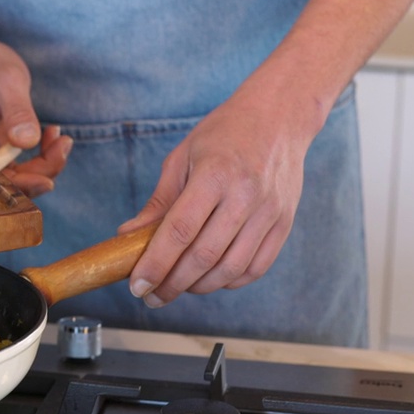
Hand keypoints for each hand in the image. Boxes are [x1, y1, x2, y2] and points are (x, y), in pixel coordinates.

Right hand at [0, 33, 70, 196]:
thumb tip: (27, 142)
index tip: (49, 180)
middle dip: (42, 171)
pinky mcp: (0, 146)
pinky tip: (52, 135)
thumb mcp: (6, 80)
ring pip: (19, 175)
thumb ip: (17, 111)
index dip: (21, 183)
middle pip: (9, 181)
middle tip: (64, 144)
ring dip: (46, 163)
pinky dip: (43, 154)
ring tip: (62, 138)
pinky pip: (22, 163)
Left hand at [118, 91, 312, 306]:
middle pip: (204, 255)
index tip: (137, 286)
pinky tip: (208, 278)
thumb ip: (158, 202)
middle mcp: (246, 195)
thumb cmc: (224, 134)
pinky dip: (229, 281)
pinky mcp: (284, 223)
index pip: (179, 231)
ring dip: (199, 287)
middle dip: (173, 284)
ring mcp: (269, 212)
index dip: (156, 264)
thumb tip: (128, 236)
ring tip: (177, 288)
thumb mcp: (182, 158)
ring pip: (231, 268)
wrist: (278, 117)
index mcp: (215, 174)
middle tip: (152, 297)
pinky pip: (255, 267)